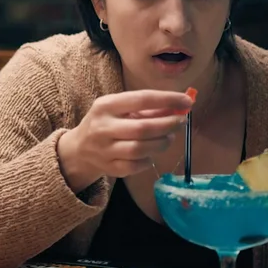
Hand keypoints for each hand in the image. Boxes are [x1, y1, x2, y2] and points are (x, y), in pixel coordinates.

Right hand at [56, 89, 192, 192]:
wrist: (79, 149)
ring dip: (162, 143)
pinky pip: (137, 166)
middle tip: (181, 122)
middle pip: (143, 128)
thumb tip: (179, 106)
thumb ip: (146, 108)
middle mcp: (102, 128)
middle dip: (168, 124)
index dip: (167, 99)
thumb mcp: (119, 108)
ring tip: (169, 137)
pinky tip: (152, 152)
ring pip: (141, 149)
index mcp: (105, 106)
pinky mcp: (110, 168)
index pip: (141, 99)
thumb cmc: (106, 122)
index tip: (187, 101)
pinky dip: (150, 159)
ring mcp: (104, 151)